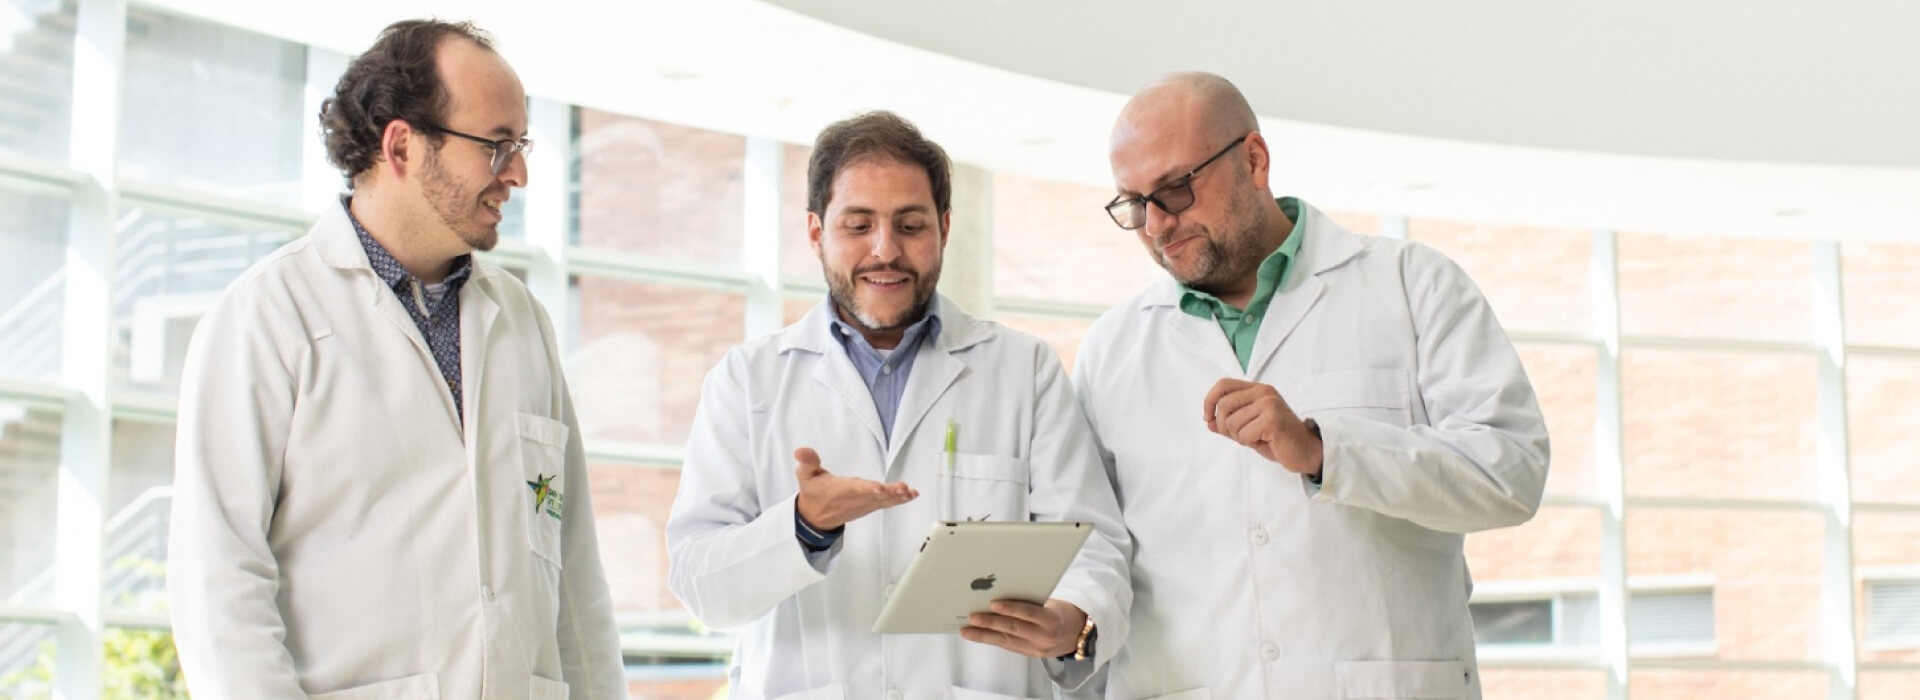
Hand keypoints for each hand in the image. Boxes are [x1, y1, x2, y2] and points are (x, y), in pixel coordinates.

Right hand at [793, 447, 916, 530]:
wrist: (814, 517)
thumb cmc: (813, 493)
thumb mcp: (805, 476)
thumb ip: (807, 462)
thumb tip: (800, 451)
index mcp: (840, 490)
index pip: (855, 489)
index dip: (867, 489)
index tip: (878, 488)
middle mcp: (854, 499)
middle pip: (874, 496)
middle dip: (889, 493)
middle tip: (903, 489)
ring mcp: (864, 504)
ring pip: (883, 501)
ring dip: (897, 497)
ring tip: (910, 492)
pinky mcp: (869, 506)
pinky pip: (886, 504)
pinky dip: (899, 500)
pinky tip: (911, 495)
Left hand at [960, 598, 1086, 657]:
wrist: (1078, 635)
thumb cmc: (1063, 612)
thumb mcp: (1053, 603)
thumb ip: (1032, 600)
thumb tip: (1003, 592)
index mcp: (1052, 620)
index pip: (1029, 613)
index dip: (1011, 608)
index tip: (993, 603)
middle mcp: (1044, 636)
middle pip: (1013, 629)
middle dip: (990, 623)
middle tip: (972, 617)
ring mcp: (1036, 648)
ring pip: (1006, 641)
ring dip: (984, 635)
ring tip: (967, 631)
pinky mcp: (1030, 654)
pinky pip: (1008, 647)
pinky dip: (992, 640)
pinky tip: (979, 636)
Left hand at [1202, 378, 1322, 475]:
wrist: (1306, 451)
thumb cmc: (1277, 440)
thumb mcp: (1249, 428)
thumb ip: (1230, 423)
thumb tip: (1209, 422)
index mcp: (1258, 389)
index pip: (1223, 385)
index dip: (1209, 401)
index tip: (1208, 419)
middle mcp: (1264, 392)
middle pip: (1223, 405)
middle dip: (1224, 426)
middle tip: (1240, 436)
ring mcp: (1269, 404)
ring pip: (1231, 422)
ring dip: (1239, 437)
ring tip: (1256, 438)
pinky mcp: (1272, 419)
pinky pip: (1243, 434)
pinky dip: (1248, 442)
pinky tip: (1264, 441)